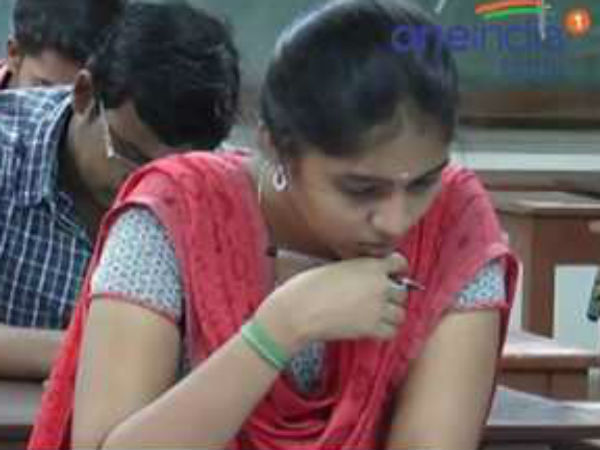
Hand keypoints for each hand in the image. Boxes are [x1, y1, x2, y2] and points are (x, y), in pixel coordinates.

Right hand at [255, 253, 408, 351]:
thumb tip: (366, 277)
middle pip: (403, 292)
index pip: (400, 263)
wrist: (298, 311)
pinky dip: (385, 330)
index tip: (391, 276)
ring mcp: (378, 308)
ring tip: (375, 315)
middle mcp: (379, 285)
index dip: (397, 270)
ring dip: (391, 314)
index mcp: (370, 265)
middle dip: (392, 295)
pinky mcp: (371, 329)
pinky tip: (371, 327)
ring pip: (401, 313)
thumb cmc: (307, 287)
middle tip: (377, 299)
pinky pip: (392, 331)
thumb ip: (358, 270)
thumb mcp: (336, 267)